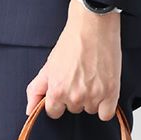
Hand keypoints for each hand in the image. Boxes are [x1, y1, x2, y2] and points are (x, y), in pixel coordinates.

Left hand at [26, 0, 121, 120]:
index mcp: (57, 91)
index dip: (59, 101)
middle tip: (80, 76)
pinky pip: (106, 114)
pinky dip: (105, 106)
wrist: (93, 25)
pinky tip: (103, 90)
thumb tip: (29, 111)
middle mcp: (75, 97)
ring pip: (90, 109)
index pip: (54, 112)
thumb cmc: (71, 43)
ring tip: (92, 77)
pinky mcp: (111, 92)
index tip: (65, 88)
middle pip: (74, 110)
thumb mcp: (48, 66)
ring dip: (92, 98)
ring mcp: (94, 96)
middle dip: (75, 97)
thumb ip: (36, 90)